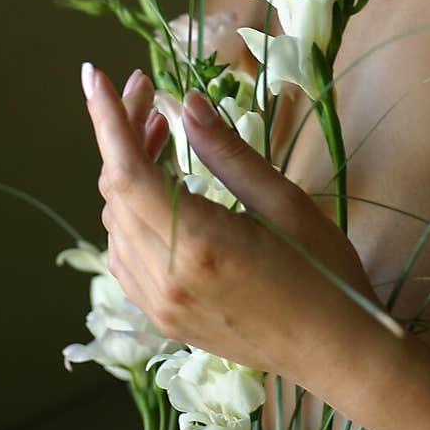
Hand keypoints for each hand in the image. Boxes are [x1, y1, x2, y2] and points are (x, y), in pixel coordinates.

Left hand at [81, 62, 401, 390]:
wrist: (336, 354)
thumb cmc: (323, 272)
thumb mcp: (284, 202)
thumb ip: (227, 152)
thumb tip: (186, 103)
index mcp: (198, 246)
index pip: (126, 174)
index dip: (106, 120)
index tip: (93, 75)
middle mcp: (166, 279)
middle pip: (115, 192)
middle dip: (121, 134)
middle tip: (147, 92)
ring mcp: (159, 303)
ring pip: (114, 222)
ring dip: (126, 172)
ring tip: (158, 132)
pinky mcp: (163, 317)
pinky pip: (125, 253)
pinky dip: (130, 211)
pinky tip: (159, 187)